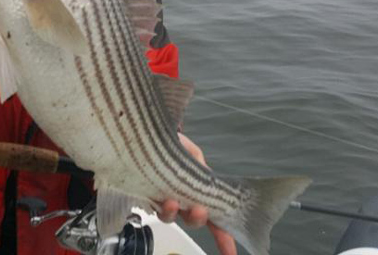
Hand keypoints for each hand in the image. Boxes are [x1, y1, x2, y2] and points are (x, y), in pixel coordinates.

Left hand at [156, 133, 236, 254]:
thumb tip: (205, 175)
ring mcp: (166, 200)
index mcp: (199, 190)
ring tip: (173, 203)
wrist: (147, 135)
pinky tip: (164, 200)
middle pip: (194, 221)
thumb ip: (200, 166)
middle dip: (198, 219)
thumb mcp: (192, 152)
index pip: (215, 218)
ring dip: (175, 213)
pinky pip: (156, 208)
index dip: (224, 238)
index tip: (230, 253)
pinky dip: (161, 207)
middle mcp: (183, 200)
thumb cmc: (171, 144)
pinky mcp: (148, 197)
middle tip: (200, 211)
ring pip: (173, 217)